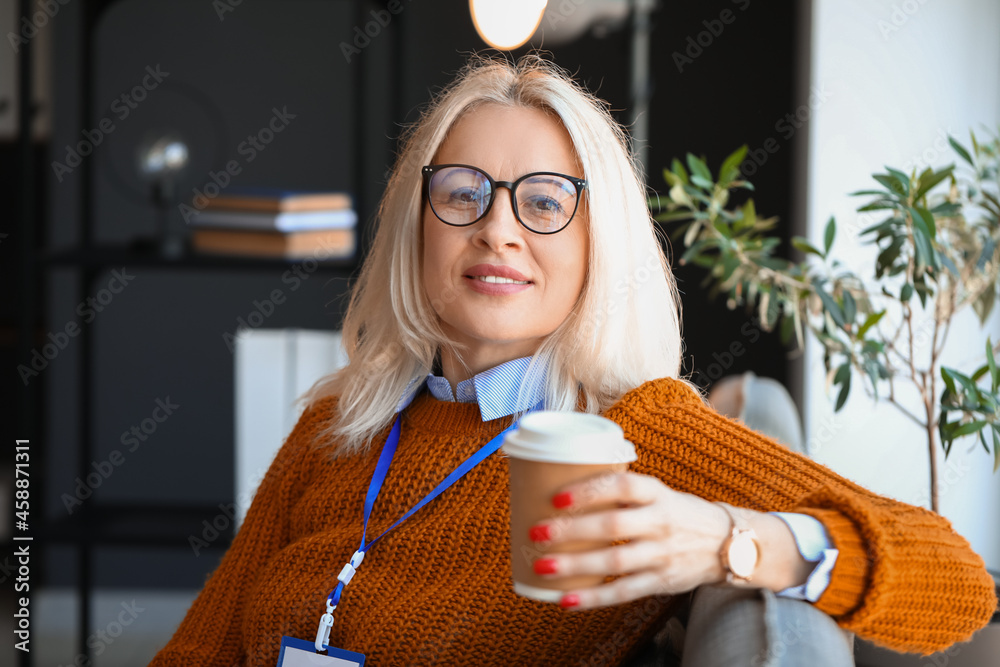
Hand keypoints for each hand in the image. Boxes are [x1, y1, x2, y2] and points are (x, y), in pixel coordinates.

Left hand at [528, 473, 731, 610]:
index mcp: (657, 493)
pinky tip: (566, 599)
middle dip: (572, 530)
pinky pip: (624, 592)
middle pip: (613, 526)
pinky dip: (593, 598)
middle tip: (538, 531)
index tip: (557, 496)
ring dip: (576, 566)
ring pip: (616, 562)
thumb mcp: (657, 492)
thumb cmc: (677, 513)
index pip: (622, 485)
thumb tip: (561, 483)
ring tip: (543, 566)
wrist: (728, 543)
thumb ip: (620, 491)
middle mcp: (661, 522)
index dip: (589, 490)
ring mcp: (662, 554)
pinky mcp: (662, 582)